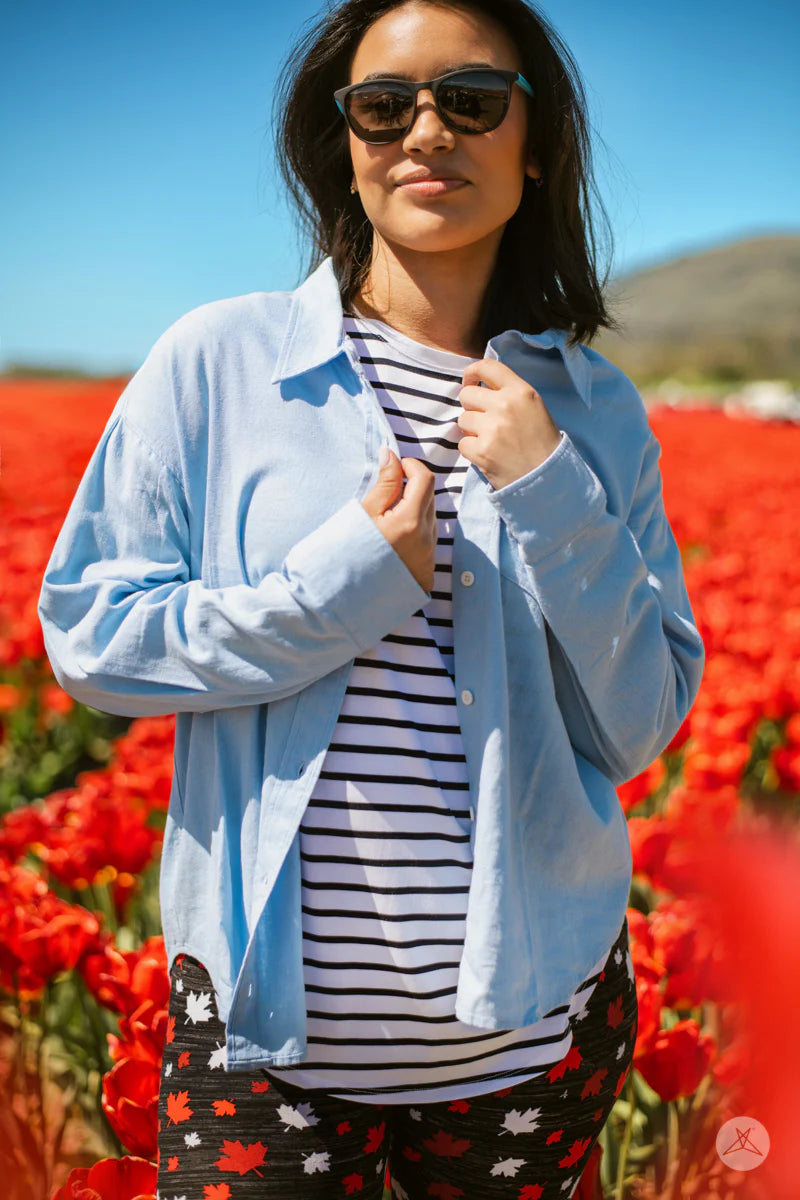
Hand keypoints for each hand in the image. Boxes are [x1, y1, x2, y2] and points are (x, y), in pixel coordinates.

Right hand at [360, 450, 436, 592]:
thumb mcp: (364, 513)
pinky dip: (416, 531)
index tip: (397, 467)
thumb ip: (384, 483)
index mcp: (409, 522)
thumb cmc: (349, 552)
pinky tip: (394, 540)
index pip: (425, 479)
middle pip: (430, 497)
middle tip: (389, 493)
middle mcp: (425, 539)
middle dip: (413, 487)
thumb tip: (392, 455)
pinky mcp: (428, 570)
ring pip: (430, 519)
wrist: (346, 595)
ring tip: (388, 520)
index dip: (412, 466)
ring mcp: (429, 557)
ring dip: (415, 510)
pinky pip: (429, 540)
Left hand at [457, 358, 562, 489]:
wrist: (549, 478)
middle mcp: (505, 405)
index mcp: (521, 391)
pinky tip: (489, 455)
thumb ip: (510, 394)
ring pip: (462, 419)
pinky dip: (472, 450)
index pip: (487, 366)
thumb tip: (479, 387)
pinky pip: (462, 443)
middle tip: (484, 421)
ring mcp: (492, 428)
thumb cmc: (542, 444)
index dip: (472, 372)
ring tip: (491, 441)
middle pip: (467, 395)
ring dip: (471, 430)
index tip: (470, 381)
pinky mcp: (481, 450)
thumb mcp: (534, 408)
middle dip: (471, 407)